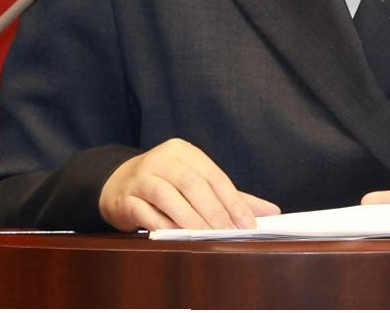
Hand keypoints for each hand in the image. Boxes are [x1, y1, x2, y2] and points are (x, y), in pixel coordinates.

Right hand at [99, 137, 279, 231]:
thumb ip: (232, 197)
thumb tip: (271, 212)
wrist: (118, 184)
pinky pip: (144, 212)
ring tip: (206, 238)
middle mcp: (162, 159)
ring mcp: (140, 177)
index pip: (214, 176)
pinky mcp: (125, 198)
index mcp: (184, 152)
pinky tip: (175, 236)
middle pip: (192, 184)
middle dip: (213, 212)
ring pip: (167, 195)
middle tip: (229, 234)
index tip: (247, 225)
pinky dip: (162, 225)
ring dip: (189, 219)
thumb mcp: (198, 184)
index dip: (232, 201)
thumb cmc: (167, 185)